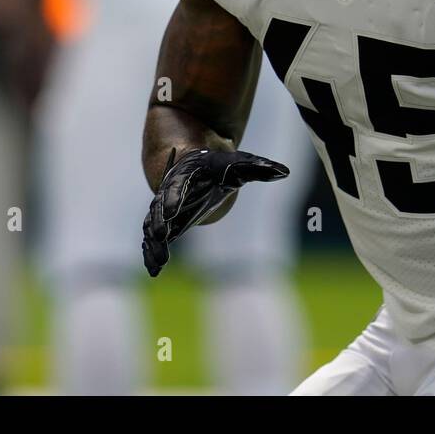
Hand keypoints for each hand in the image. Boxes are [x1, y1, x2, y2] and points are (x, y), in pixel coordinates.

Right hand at [142, 148, 288, 276]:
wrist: (192, 163)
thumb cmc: (217, 165)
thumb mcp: (237, 164)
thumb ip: (257, 168)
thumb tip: (284, 172)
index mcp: (185, 174)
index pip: (176, 185)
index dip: (173, 198)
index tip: (172, 211)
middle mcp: (170, 191)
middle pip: (160, 207)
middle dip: (160, 221)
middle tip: (162, 236)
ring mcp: (164, 208)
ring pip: (153, 225)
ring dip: (154, 244)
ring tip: (158, 263)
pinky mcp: (165, 223)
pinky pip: (153, 238)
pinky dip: (151, 252)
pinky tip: (154, 270)